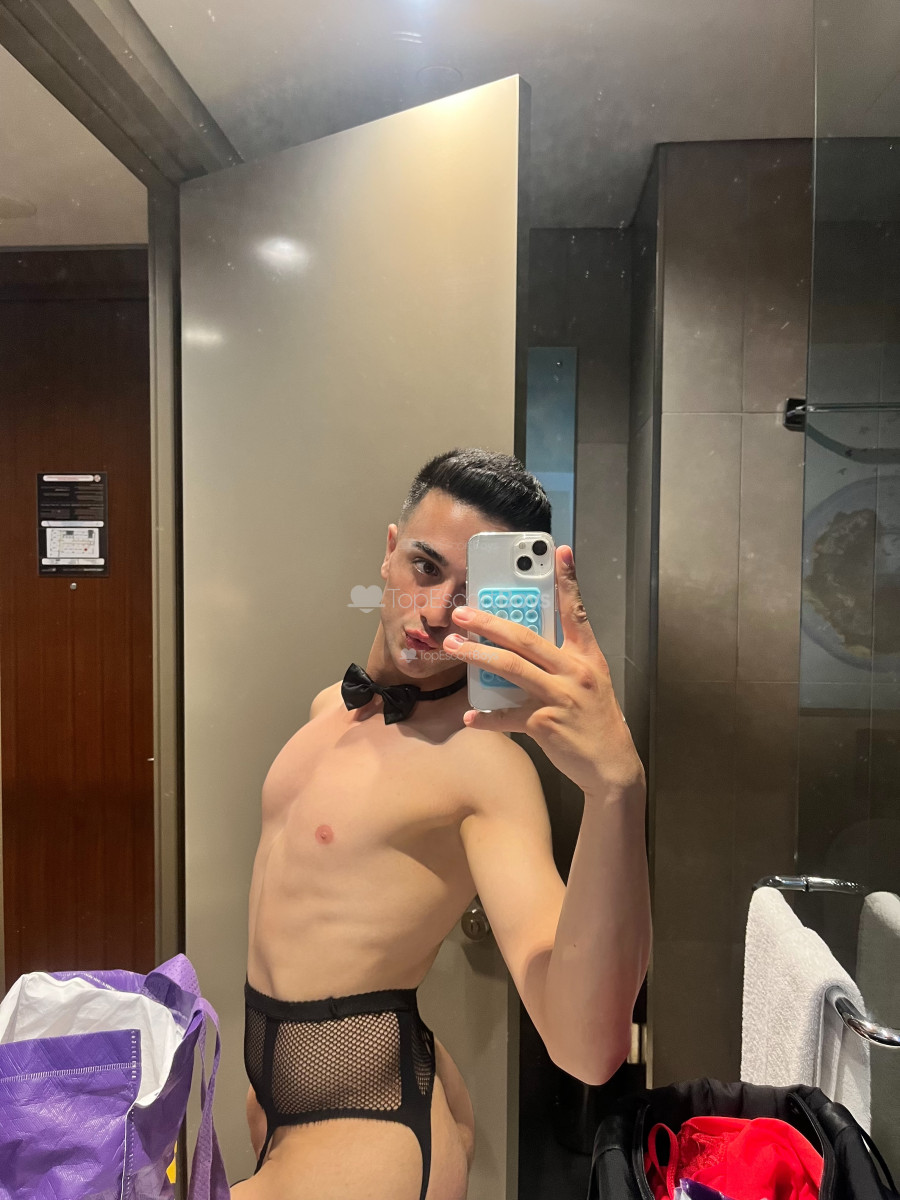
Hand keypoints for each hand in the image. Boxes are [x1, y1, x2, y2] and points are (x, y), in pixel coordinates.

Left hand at [443, 545, 644, 798]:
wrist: (611, 765)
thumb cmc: (594, 720)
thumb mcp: (588, 682)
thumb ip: (560, 662)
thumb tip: (521, 647)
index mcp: (586, 657)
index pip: (576, 611)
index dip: (568, 580)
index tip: (559, 551)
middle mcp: (574, 671)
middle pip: (526, 638)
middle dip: (490, 623)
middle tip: (462, 613)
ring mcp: (560, 696)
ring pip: (511, 668)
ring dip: (478, 656)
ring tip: (453, 647)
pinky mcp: (546, 723)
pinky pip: (508, 715)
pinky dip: (487, 717)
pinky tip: (470, 717)